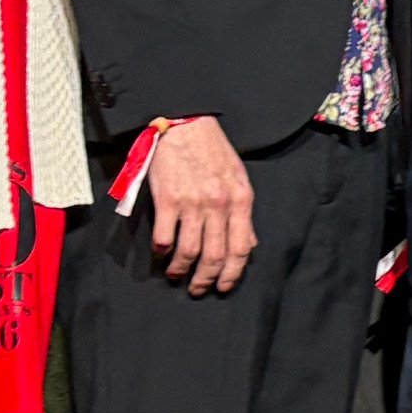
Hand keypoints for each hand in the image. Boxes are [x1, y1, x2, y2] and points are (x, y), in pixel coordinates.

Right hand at [143, 115, 256, 294]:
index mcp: (241, 201)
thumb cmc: (212, 151)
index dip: (233, 273)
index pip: (242, 248)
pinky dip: (163, 251)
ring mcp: (193, 203)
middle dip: (206, 279)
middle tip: (198, 289)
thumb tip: (250, 244)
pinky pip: (165, 237)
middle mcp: (219, 205)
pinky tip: (161, 253)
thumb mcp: (238, 179)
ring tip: (176, 275)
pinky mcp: (168, 199)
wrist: (185, 123)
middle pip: (216, 256)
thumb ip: (243, 213)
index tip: (224, 287)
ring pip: (189, 251)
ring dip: (181, 270)